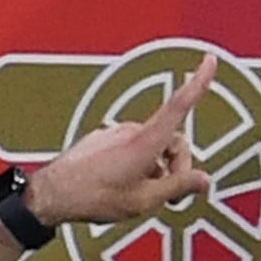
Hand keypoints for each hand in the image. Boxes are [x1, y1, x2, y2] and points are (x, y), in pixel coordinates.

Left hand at [19, 51, 216, 228]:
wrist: (51, 195)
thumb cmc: (94, 198)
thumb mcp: (143, 200)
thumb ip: (177, 186)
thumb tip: (204, 179)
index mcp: (145, 142)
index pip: (179, 106)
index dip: (198, 83)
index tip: (210, 59)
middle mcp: (130, 131)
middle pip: (171, 140)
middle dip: (177, 166)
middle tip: (170, 198)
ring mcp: (114, 133)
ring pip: (151, 146)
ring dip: (155, 167)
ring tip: (140, 195)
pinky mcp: (101, 140)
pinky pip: (130, 147)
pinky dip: (137, 164)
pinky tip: (121, 185)